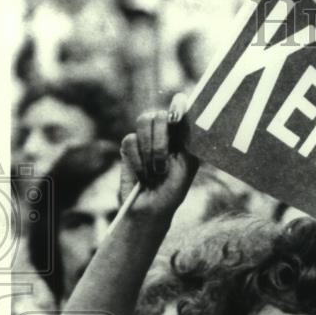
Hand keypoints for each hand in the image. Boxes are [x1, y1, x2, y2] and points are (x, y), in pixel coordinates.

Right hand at [119, 92, 199, 217]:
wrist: (150, 210)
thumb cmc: (173, 191)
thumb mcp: (187, 166)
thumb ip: (187, 139)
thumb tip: (184, 112)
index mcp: (182, 136)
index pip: (181, 109)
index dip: (180, 104)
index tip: (179, 108)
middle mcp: (164, 133)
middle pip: (159, 114)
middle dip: (161, 142)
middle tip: (162, 167)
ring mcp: (145, 138)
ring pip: (143, 122)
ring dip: (150, 151)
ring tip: (154, 172)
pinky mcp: (129, 146)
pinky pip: (130, 140)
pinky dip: (137, 161)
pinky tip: (142, 175)